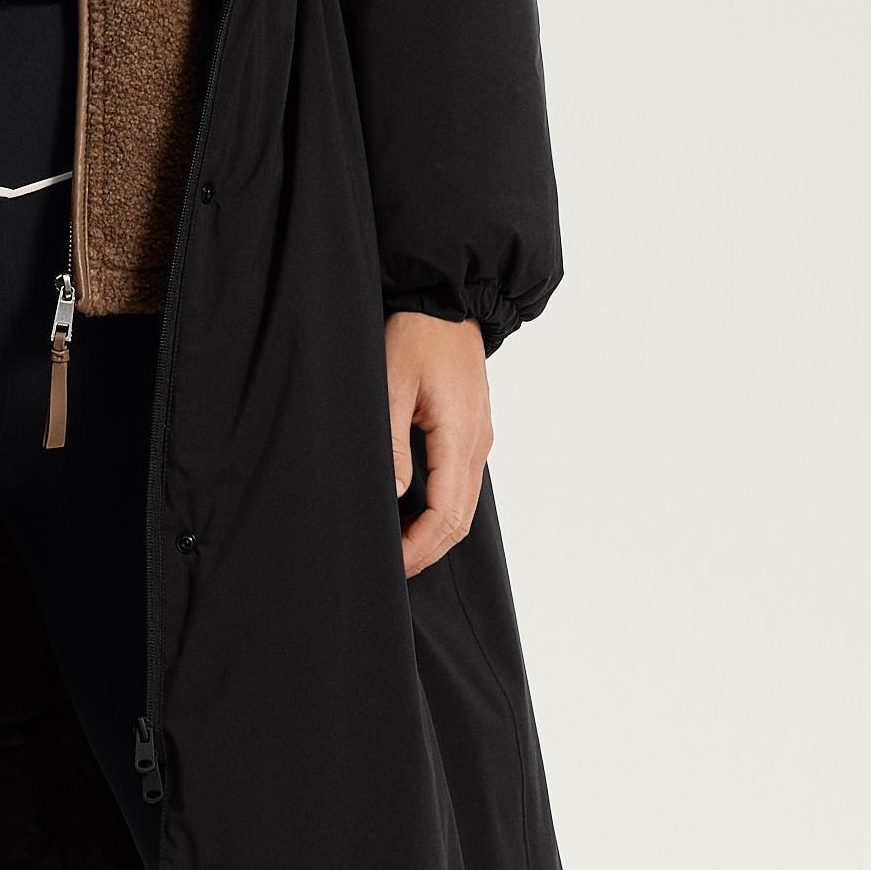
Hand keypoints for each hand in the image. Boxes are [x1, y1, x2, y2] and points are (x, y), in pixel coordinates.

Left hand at [386, 310, 488, 576]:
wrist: (446, 300)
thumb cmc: (416, 335)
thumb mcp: (391, 385)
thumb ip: (391, 443)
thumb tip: (394, 494)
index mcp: (460, 436)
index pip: (446, 513)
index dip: (419, 546)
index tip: (392, 565)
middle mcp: (477, 444)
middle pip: (461, 520)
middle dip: (428, 551)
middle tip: (392, 569)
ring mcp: (479, 438)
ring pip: (465, 506)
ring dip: (436, 534)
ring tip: (400, 549)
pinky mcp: (472, 431)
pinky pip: (463, 484)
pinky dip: (442, 511)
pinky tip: (414, 514)